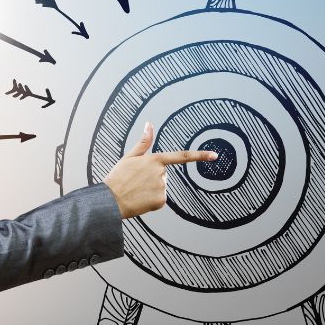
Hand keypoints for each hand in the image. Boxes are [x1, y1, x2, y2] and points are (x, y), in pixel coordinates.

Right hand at [103, 121, 217, 219]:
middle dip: (151, 177)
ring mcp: (162, 187)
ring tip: (135, 190)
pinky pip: (159, 199)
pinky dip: (150, 200)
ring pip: (160, 187)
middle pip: (162, 174)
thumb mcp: (129, 157)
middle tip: (135, 181)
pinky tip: (139, 200)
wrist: (109, 200)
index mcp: (154, 159)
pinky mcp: (161, 200)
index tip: (215, 155)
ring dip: (150, 189)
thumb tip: (149, 124)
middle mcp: (161, 173)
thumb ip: (144, 142)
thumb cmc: (117, 178)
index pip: (181, 156)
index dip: (200, 155)